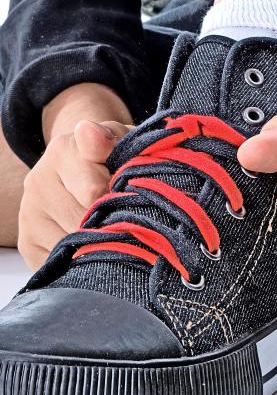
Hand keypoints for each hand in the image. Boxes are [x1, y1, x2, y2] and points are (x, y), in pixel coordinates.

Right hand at [19, 120, 132, 270]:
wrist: (88, 166)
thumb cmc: (114, 156)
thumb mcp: (122, 139)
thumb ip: (111, 137)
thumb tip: (88, 131)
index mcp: (63, 150)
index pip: (94, 191)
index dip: (120, 200)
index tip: (131, 198)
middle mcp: (39, 181)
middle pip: (83, 222)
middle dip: (112, 225)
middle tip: (130, 218)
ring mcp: (30, 213)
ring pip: (71, 245)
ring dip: (99, 245)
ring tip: (114, 230)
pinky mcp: (27, 241)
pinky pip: (59, 262)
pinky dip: (82, 260)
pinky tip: (94, 245)